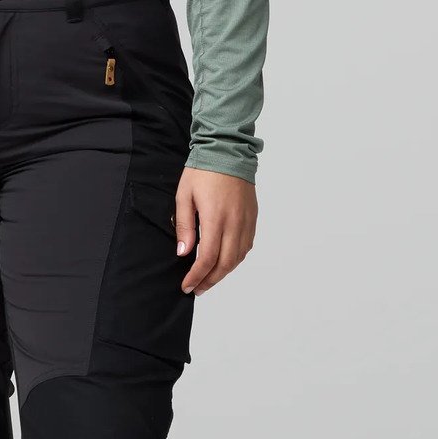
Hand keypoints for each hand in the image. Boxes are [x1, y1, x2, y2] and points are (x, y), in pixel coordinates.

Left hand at [173, 169, 256, 295]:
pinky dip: (236, 259)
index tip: (187, 286)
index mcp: (215, 218)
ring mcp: (246, 220)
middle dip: (210, 280)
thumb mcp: (184, 196)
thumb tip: (184, 253)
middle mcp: (234, 222)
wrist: (228, 150)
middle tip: (197, 289)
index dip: (197, 276)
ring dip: (223, 272)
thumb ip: (184, 226)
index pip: (207, 258)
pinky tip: (225, 261)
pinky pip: (247, 245)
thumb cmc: (203, 171)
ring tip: (209, 279)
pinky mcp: (253, 217)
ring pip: (238, 257)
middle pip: (225, 263)